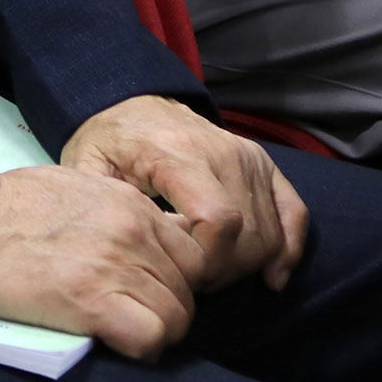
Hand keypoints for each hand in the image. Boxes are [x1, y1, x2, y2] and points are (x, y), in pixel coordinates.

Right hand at [0, 164, 205, 361]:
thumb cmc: (7, 205)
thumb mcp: (76, 186)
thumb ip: (117, 209)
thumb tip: (146, 238)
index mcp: (131, 203)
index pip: (191, 256)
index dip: (174, 281)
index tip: (150, 291)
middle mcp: (133, 232)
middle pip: (187, 291)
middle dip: (167, 310)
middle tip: (134, 316)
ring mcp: (115, 266)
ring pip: (175, 318)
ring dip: (154, 332)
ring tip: (122, 331)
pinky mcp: (92, 301)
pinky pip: (149, 337)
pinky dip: (140, 347)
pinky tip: (116, 341)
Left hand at [61, 94, 307, 294]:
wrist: (133, 102)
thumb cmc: (107, 141)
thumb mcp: (89, 169)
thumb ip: (113, 210)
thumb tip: (148, 252)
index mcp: (174, 153)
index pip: (217, 220)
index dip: (204, 262)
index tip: (177, 273)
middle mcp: (220, 151)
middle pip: (246, 234)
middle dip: (221, 272)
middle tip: (188, 280)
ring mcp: (246, 156)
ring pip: (268, 232)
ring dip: (244, 266)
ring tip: (208, 272)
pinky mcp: (262, 162)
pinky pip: (293, 212)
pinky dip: (287, 248)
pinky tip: (271, 275)